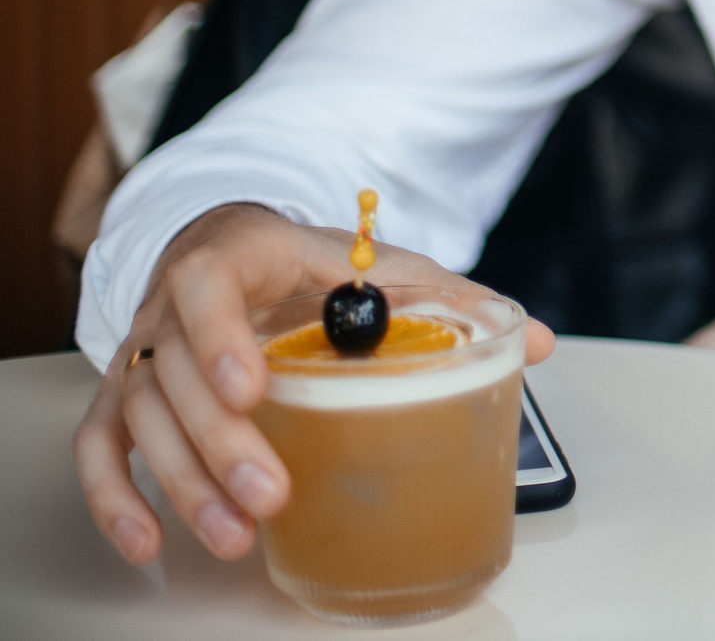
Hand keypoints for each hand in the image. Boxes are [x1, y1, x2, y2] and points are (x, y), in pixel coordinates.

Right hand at [74, 203, 554, 565]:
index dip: (222, 336)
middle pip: (176, 373)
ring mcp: (143, 351)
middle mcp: (173, 306)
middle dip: (220, 441)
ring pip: (140, 417)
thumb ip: (453, 299)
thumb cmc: (315, 263)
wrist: (239, 247)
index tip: (253, 386)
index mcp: (238, 257)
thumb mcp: (381, 266)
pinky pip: (101, 444)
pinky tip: (149, 544)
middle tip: (268, 493)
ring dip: (182, 481)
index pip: (208, 286)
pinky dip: (115, 496)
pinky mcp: (125, 393)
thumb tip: (536, 340)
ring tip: (234, 534)